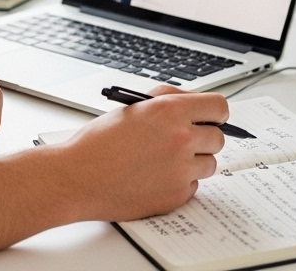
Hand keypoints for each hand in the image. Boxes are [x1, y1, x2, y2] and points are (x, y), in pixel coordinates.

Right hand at [58, 86, 227, 221]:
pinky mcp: (175, 195)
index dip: (215, 113)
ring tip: (163, 161)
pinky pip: (192, 186)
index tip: (211, 118)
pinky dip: (179, 183)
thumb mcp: (132, 108)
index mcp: (170, 111)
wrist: (76, 178)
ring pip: (209, 164)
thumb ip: (166, 101)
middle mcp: (180, 139)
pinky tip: (155, 178)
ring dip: (193, 162)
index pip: (219, 107)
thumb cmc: (97, 144)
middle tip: (184, 142)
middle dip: (204, 139)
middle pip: (218, 139)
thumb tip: (192, 103)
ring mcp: (180, 170)